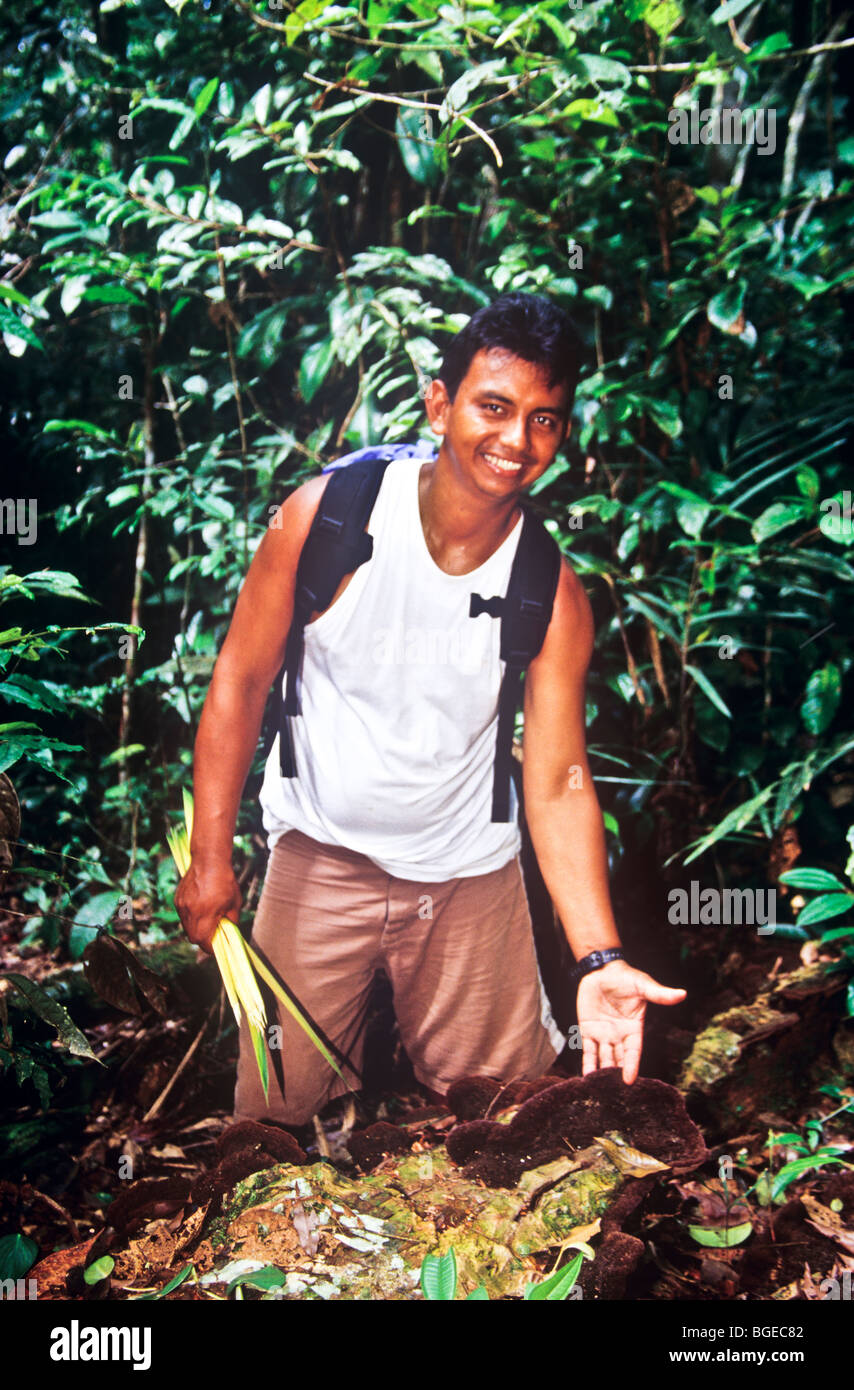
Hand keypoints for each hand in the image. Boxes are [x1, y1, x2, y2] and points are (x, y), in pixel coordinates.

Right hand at [174, 857, 242, 955]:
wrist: (208, 860)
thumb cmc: (225, 881)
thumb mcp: (235, 903)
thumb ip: (231, 921)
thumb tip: (230, 935)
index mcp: (205, 913)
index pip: (203, 941)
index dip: (211, 948)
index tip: (217, 947)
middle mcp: (190, 912)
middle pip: (193, 938)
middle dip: (203, 940)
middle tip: (214, 936)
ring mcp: (182, 906)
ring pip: (187, 928)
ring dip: (196, 929)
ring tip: (207, 921)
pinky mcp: (177, 900)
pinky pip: (183, 916)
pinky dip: (191, 918)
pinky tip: (200, 910)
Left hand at [575, 960, 685, 1085]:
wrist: (601, 970)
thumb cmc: (625, 977)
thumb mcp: (643, 985)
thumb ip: (659, 993)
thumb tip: (682, 993)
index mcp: (633, 1028)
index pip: (633, 1051)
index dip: (631, 1065)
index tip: (629, 1080)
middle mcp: (619, 1035)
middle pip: (618, 1058)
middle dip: (616, 1074)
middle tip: (614, 1093)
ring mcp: (603, 1034)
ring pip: (603, 1057)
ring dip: (602, 1072)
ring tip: (599, 1089)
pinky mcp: (587, 1030)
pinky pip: (587, 1050)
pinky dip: (587, 1063)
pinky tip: (586, 1077)